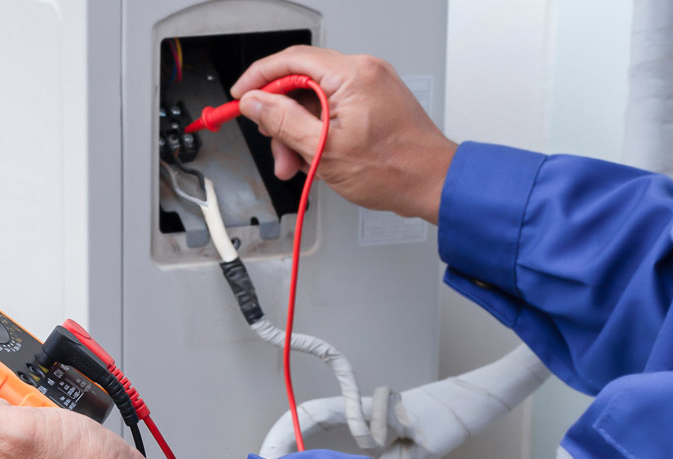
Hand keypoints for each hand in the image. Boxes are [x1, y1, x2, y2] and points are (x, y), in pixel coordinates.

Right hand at [231, 46, 456, 222]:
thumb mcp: (323, 150)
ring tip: (296, 163)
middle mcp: (363, 71)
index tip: (240, 97)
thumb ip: (282, 121)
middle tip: (274, 146)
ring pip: (314, 98)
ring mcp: (371, 84)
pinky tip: (314, 156)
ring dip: (298, 130)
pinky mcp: (374, 100)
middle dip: (280, 116)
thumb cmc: (394, 170)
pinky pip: (333, 107)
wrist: (432, 183)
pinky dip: (317, 130)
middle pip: (300, 82)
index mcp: (352, 75)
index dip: (258, 79)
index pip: (290, 61)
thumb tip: (255, 102)